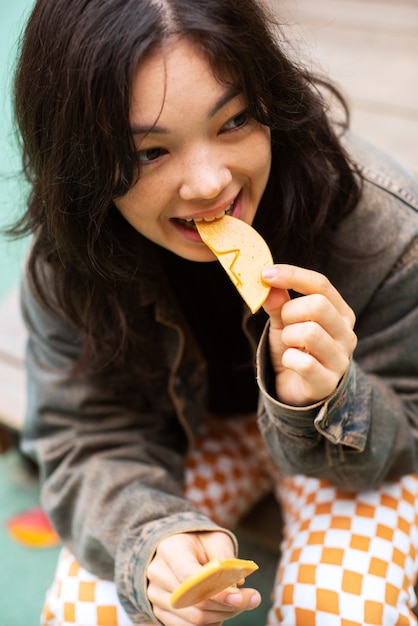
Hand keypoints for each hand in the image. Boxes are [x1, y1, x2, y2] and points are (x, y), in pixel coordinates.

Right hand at [146, 531, 260, 624]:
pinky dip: (210, 623)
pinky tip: (220, 610)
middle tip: (252, 599)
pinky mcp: (159, 611)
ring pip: (193, 620)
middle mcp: (158, 574)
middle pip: (194, 603)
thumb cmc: (199, 542)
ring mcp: (155, 595)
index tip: (240, 596)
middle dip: (227, 606)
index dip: (216, 591)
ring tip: (237, 603)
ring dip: (222, 616)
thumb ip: (226, 558)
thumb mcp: (215, 539)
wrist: (176, 548)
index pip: (190, 577)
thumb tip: (238, 586)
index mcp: (170, 550)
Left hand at [261, 264, 356, 405]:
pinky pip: (304, 363)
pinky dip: (288, 360)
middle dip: (290, 312)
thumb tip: (268, 280)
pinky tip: (290, 363)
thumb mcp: (284, 322)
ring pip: (310, 333)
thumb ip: (278, 302)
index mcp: (340, 313)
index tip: (265, 274)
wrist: (296, 390)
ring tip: (289, 345)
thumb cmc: (294, 349)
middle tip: (284, 325)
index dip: (292, 275)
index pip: (321, 284)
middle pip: (318, 305)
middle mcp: (347, 333)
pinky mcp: (328, 382)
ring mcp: (340, 359)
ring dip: (288, 337)